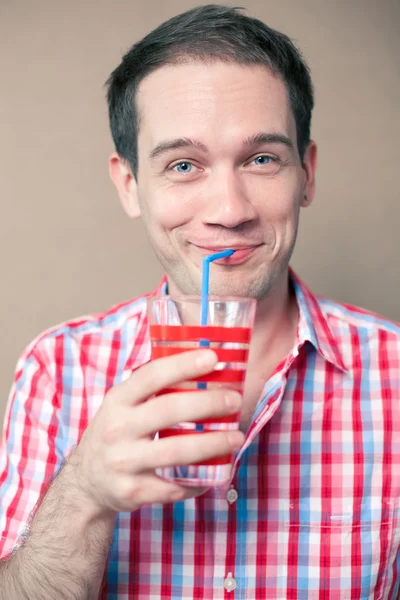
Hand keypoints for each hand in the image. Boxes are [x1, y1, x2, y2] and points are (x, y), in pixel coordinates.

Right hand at [70, 349, 243, 514]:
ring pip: (177, 451)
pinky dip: (199, 480)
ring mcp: (124, 462)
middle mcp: (117, 429)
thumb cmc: (116, 434)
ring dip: (213, 443)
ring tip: (237, 437)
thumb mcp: (122, 405)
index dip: (183, 364)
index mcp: (117, 401)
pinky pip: (174, 487)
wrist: (86, 483)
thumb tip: (201, 363)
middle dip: (208, 403)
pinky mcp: (133, 492)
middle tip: (234, 400)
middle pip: (169, 410)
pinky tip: (216, 472)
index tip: (213, 357)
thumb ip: (152, 388)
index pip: (151, 376)